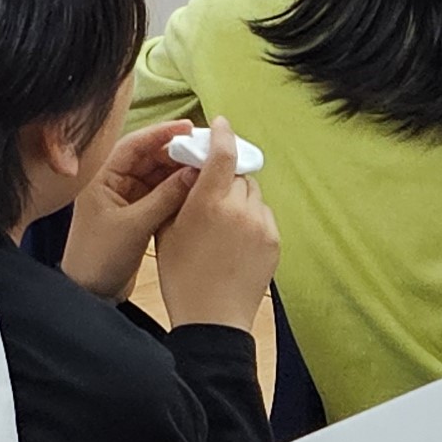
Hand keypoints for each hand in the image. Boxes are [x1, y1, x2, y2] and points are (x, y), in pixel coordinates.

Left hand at [58, 120, 201, 301]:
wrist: (90, 291)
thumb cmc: (99, 257)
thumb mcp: (134, 225)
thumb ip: (164, 198)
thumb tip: (194, 173)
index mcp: (103, 178)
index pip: (134, 145)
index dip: (161, 133)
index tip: (188, 127)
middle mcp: (114, 182)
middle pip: (149, 158)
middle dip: (176, 152)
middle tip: (206, 148)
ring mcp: (127, 198)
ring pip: (158, 175)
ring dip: (180, 171)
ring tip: (207, 167)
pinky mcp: (137, 213)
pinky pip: (161, 193)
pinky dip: (178, 190)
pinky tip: (198, 189)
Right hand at [148, 120, 278, 331]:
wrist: (212, 318)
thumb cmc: (181, 275)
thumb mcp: (168, 230)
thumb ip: (181, 195)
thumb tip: (191, 172)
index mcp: (208, 202)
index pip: (223, 153)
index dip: (223, 134)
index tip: (221, 124)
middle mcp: (239, 208)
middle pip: (238, 174)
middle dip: (225, 178)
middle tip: (211, 192)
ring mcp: (261, 225)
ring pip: (253, 195)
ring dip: (239, 198)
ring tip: (222, 223)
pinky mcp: (274, 241)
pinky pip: (263, 216)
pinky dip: (251, 219)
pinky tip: (235, 240)